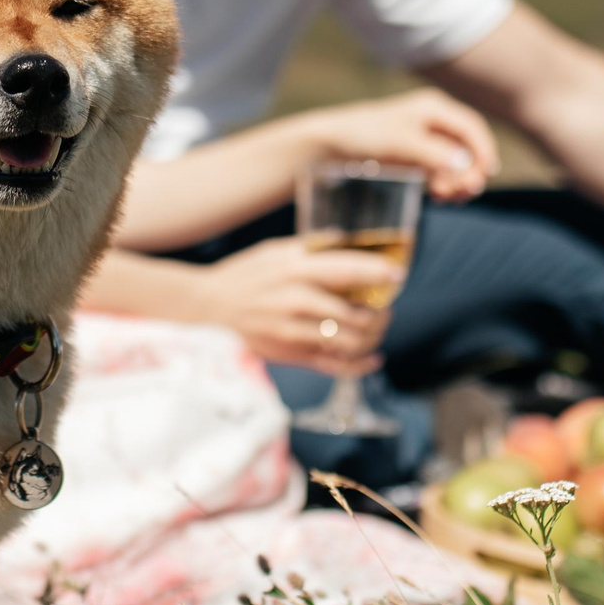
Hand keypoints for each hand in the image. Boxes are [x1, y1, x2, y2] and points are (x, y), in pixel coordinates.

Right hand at [199, 236, 400, 371]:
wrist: (205, 308)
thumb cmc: (243, 275)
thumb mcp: (273, 251)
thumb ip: (310, 248)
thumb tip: (347, 239)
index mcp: (293, 269)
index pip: (346, 270)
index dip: (378, 273)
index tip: (398, 274)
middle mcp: (295, 300)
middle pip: (355, 312)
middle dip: (380, 311)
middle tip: (386, 307)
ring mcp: (291, 330)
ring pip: (349, 340)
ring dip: (371, 336)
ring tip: (375, 327)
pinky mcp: (288, 354)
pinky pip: (333, 365)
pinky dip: (359, 364)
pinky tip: (372, 358)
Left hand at [304, 89, 498, 203]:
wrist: (331, 144)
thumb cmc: (365, 135)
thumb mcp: (401, 143)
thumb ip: (434, 153)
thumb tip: (465, 166)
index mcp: (434, 107)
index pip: (471, 128)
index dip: (483, 151)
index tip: (485, 176)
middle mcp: (433, 121)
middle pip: (466, 148)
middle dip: (469, 171)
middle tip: (465, 194)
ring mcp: (424, 140)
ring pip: (455, 163)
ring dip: (458, 181)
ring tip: (447, 197)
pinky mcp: (414, 157)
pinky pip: (440, 172)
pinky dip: (444, 184)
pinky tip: (439, 196)